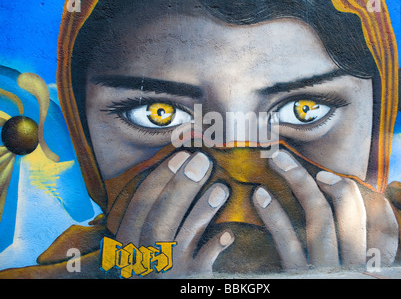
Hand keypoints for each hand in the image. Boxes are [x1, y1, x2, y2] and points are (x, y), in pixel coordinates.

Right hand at [115, 151, 233, 277]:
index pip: (138, 207)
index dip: (158, 179)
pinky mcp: (189, 283)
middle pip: (158, 219)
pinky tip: (229, 234)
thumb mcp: (147, 244)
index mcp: (130, 245)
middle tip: (201, 161)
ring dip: (201, 210)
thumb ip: (153, 218)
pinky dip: (215, 247)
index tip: (179, 156)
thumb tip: (178, 174)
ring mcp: (165, 273)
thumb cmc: (159, 265)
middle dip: (180, 187)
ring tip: (222, 189)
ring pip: (179, 238)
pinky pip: (202, 265)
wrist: (173, 289)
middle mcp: (142, 259)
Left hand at [252, 150, 397, 270]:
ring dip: (297, 184)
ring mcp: (329, 271)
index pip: (384, 226)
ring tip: (275, 162)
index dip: (361, 196)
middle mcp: (356, 266)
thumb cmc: (330, 281)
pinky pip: (289, 243)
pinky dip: (275, 216)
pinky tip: (260, 196)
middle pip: (347, 212)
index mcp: (372, 265)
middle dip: (320, 177)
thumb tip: (336, 209)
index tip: (332, 176)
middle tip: (284, 156)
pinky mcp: (302, 279)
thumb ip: (350, 247)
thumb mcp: (347, 269)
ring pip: (319, 219)